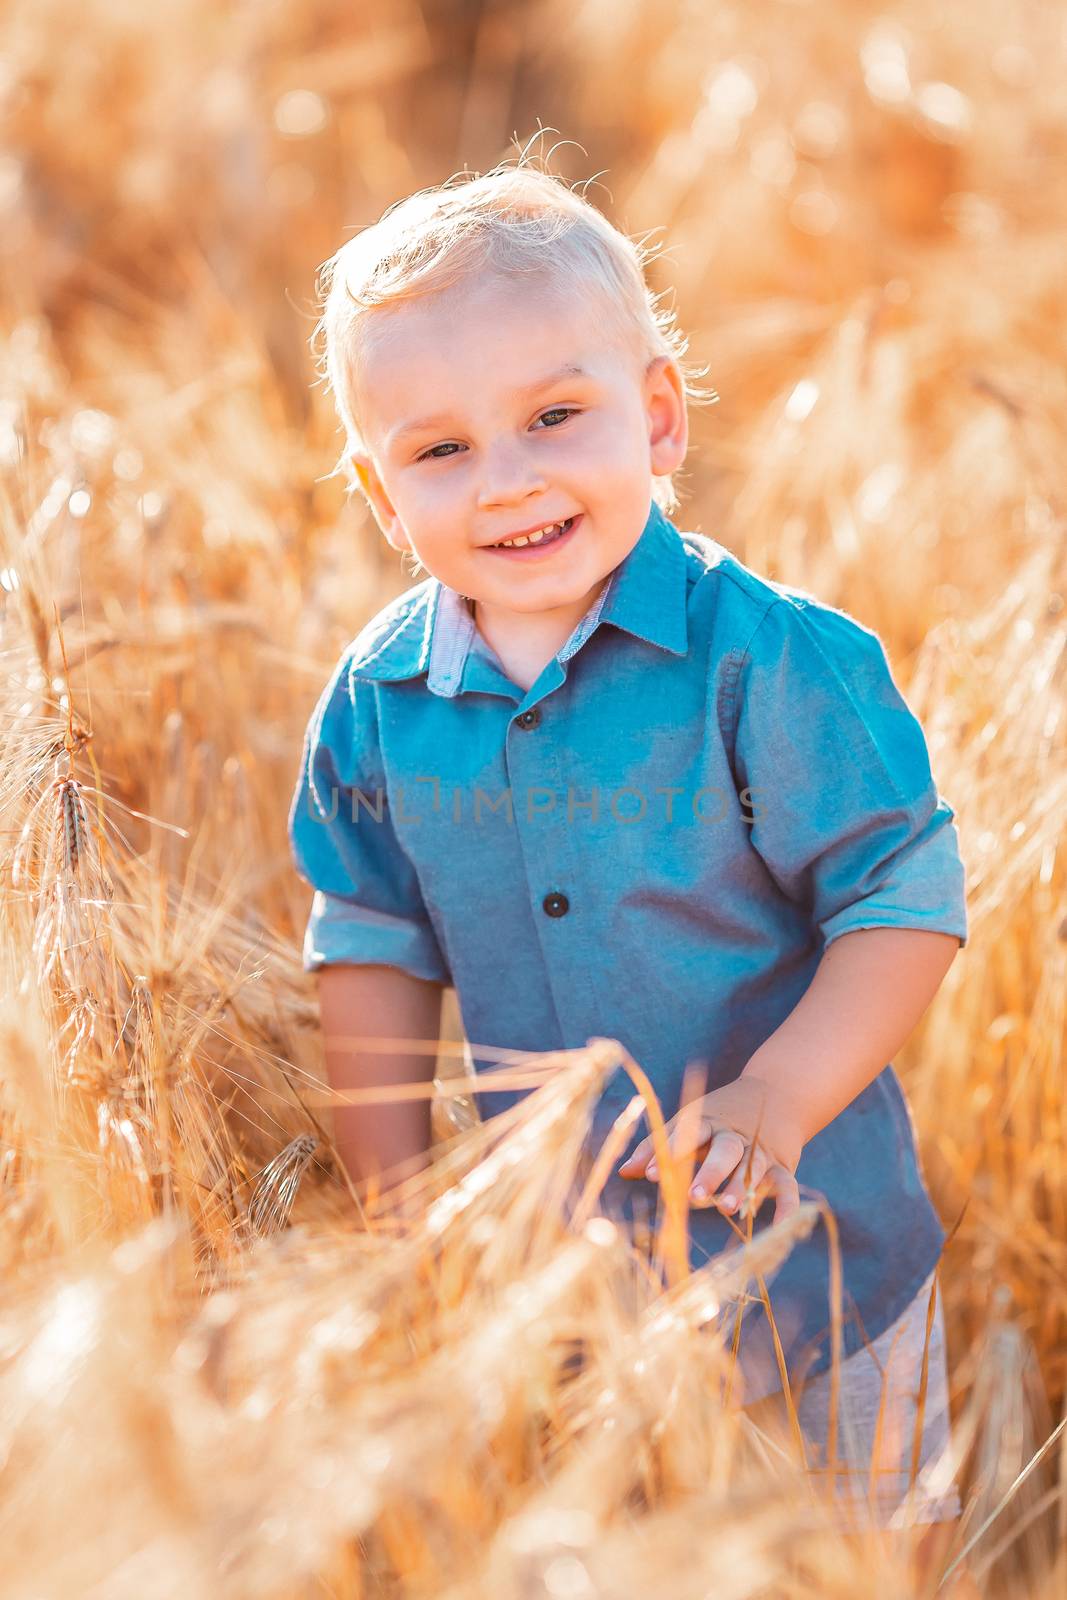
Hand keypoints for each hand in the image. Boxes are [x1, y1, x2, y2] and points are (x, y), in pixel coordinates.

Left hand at [616, 1075, 804, 1221]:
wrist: (776, 1093)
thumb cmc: (719, 1117)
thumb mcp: (690, 1124)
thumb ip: (658, 1148)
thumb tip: (623, 1172)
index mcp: (708, 1122)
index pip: (688, 1133)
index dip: (671, 1152)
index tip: (649, 1174)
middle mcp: (734, 1135)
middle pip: (725, 1150)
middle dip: (711, 1172)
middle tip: (693, 1195)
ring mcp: (760, 1149)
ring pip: (753, 1166)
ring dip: (741, 1187)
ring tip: (726, 1209)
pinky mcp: (782, 1165)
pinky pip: (787, 1185)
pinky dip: (786, 1204)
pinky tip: (778, 1225)